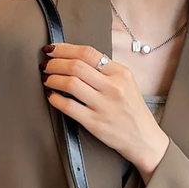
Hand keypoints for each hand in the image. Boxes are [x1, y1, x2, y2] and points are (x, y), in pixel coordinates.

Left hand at [41, 43, 170, 183]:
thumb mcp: (126, 83)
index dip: (65, 49)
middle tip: (46, 65)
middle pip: (76, 66)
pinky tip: (51, 96)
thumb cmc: (132, 110)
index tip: (51, 49)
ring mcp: (103, 105)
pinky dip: (55, 99)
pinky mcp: (94, 123)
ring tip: (47, 79)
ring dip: (52, 79)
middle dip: (55, 63)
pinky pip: (69, 107)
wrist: (143, 138)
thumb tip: (75, 59)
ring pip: (70, 84)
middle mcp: (113, 87)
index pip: (88, 53)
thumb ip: (106, 71)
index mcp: (120, 73)